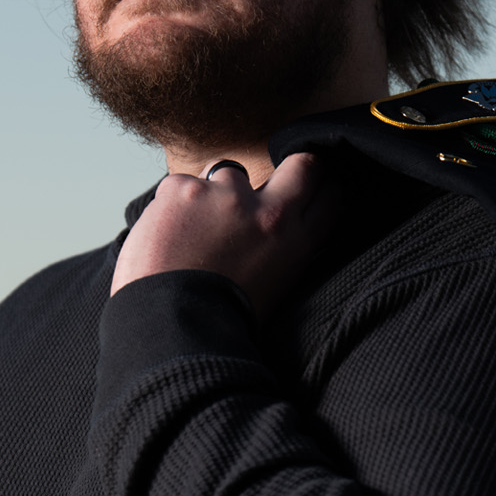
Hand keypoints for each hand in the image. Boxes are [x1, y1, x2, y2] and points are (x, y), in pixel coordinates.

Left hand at [110, 153, 337, 317]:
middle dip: (293, 168)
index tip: (315, 188)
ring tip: (191, 234)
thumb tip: (276, 237)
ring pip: (226, 173)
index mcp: (295, 243)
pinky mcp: (183, 189)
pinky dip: (171, 206)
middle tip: (269, 185)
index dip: (324, 188)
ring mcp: (225, 195)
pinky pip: (179, 186)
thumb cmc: (220, 322)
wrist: (173, 329)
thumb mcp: (273, 291)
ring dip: (214, 194)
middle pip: (302, 166)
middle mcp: (268, 212)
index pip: (332, 196)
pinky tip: (164, 238)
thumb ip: (281, 254)